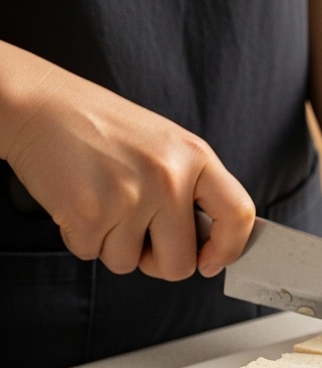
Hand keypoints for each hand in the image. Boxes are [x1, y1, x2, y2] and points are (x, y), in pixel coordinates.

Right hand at [1, 48, 254, 279]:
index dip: (229, 249)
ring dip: (113, 245)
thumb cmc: (99, 126)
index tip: (212, 262)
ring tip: (103, 203)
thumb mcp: (165, 145)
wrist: (37, 104)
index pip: (238, 215)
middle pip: (180, 263)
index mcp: (194, 156)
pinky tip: (79, 202)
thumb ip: (192, 188)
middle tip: (140, 236)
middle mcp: (168, 177)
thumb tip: (211, 244)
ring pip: (130, 263)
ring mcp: (130, 197)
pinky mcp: (89, 214)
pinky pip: (93, 255)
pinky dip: (82, 238)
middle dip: (158, 262)